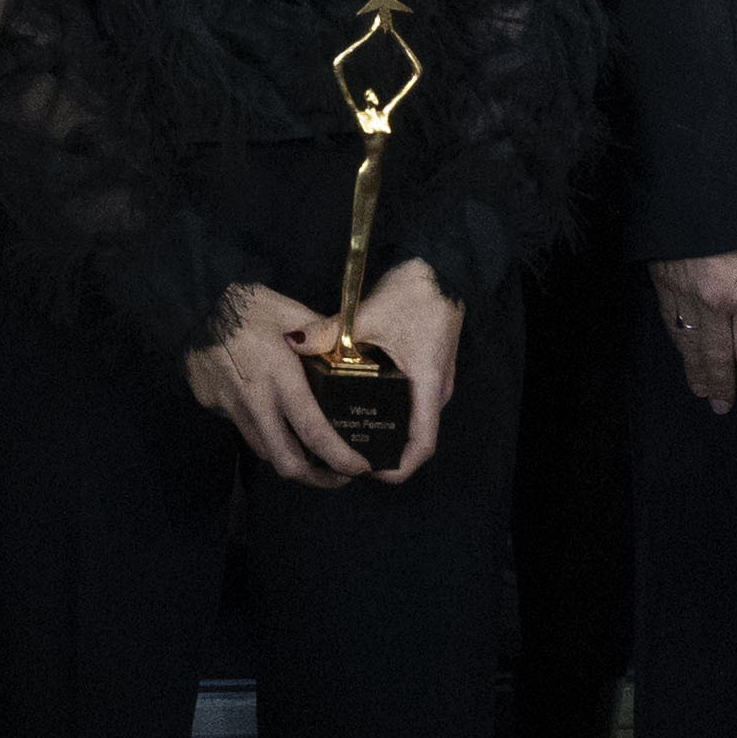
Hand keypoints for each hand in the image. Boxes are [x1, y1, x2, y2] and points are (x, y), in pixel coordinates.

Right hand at [184, 282, 373, 487]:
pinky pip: (243, 427)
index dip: (340, 457)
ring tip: (310, 452)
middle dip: (317, 479)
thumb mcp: (289, 310)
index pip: (314, 432)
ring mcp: (229, 408)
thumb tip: (350, 350)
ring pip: (264, 449)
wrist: (190, 302)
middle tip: (338, 476)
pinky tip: (271, 415)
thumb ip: (322, 334)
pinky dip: (263, 431)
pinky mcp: (212, 406)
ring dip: (290, 457)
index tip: (360, 467)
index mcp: (280, 378)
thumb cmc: (245, 305)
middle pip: (286, 462)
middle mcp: (255, 402)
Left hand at [344, 261, 467, 482]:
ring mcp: (433, 379)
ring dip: (385, 427)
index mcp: (428, 387)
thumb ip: (330, 331)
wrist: (443, 265)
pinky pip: (409, 398)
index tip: (369, 472)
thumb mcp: (370, 314)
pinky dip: (386, 405)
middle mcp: (435, 391)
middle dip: (383, 449)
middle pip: (413, 435)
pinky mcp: (426, 366)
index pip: (421, 445)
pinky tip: (356, 396)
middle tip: (346, 450)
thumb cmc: (416, 293)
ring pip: (410, 417)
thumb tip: (293, 343)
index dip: (397, 467)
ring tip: (345, 427)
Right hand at [651, 240, 736, 413]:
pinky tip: (682, 352)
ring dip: (694, 371)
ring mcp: (682, 293)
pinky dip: (677, 342)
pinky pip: (670, 321)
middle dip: (720, 384)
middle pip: (715, 356)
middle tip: (721, 409)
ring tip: (700, 391)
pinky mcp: (662, 280)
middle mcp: (712, 303)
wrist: (700, 180)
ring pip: (688, 344)